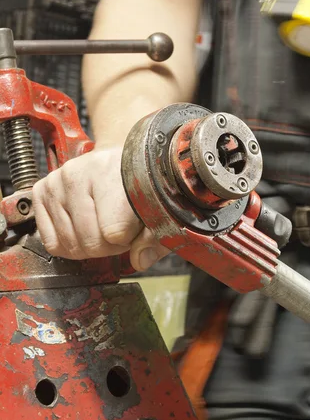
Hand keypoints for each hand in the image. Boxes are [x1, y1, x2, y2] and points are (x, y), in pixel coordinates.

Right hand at [33, 147, 168, 270]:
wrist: (120, 159)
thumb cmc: (139, 184)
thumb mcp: (158, 208)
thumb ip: (156, 238)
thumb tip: (141, 260)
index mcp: (113, 171)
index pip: (114, 232)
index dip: (128, 241)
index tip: (135, 228)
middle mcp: (79, 173)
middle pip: (90, 242)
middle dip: (109, 246)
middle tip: (120, 230)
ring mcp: (57, 182)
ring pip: (70, 245)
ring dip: (90, 246)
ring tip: (104, 226)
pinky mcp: (42, 192)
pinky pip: (51, 243)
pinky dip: (70, 245)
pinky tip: (84, 228)